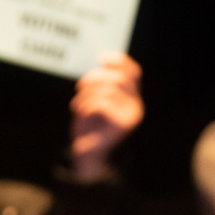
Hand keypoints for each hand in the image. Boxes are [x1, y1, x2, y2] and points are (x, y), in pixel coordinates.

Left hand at [70, 51, 143, 181]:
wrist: (87, 156)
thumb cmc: (89, 127)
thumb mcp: (95, 102)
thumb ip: (101, 85)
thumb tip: (99, 63)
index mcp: (133, 98)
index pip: (134, 72)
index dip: (120, 61)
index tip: (102, 57)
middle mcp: (137, 106)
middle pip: (119, 78)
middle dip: (95, 77)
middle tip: (80, 86)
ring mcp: (131, 115)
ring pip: (108, 89)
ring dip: (86, 95)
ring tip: (78, 105)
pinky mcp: (122, 124)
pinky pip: (101, 103)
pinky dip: (86, 105)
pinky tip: (79, 113)